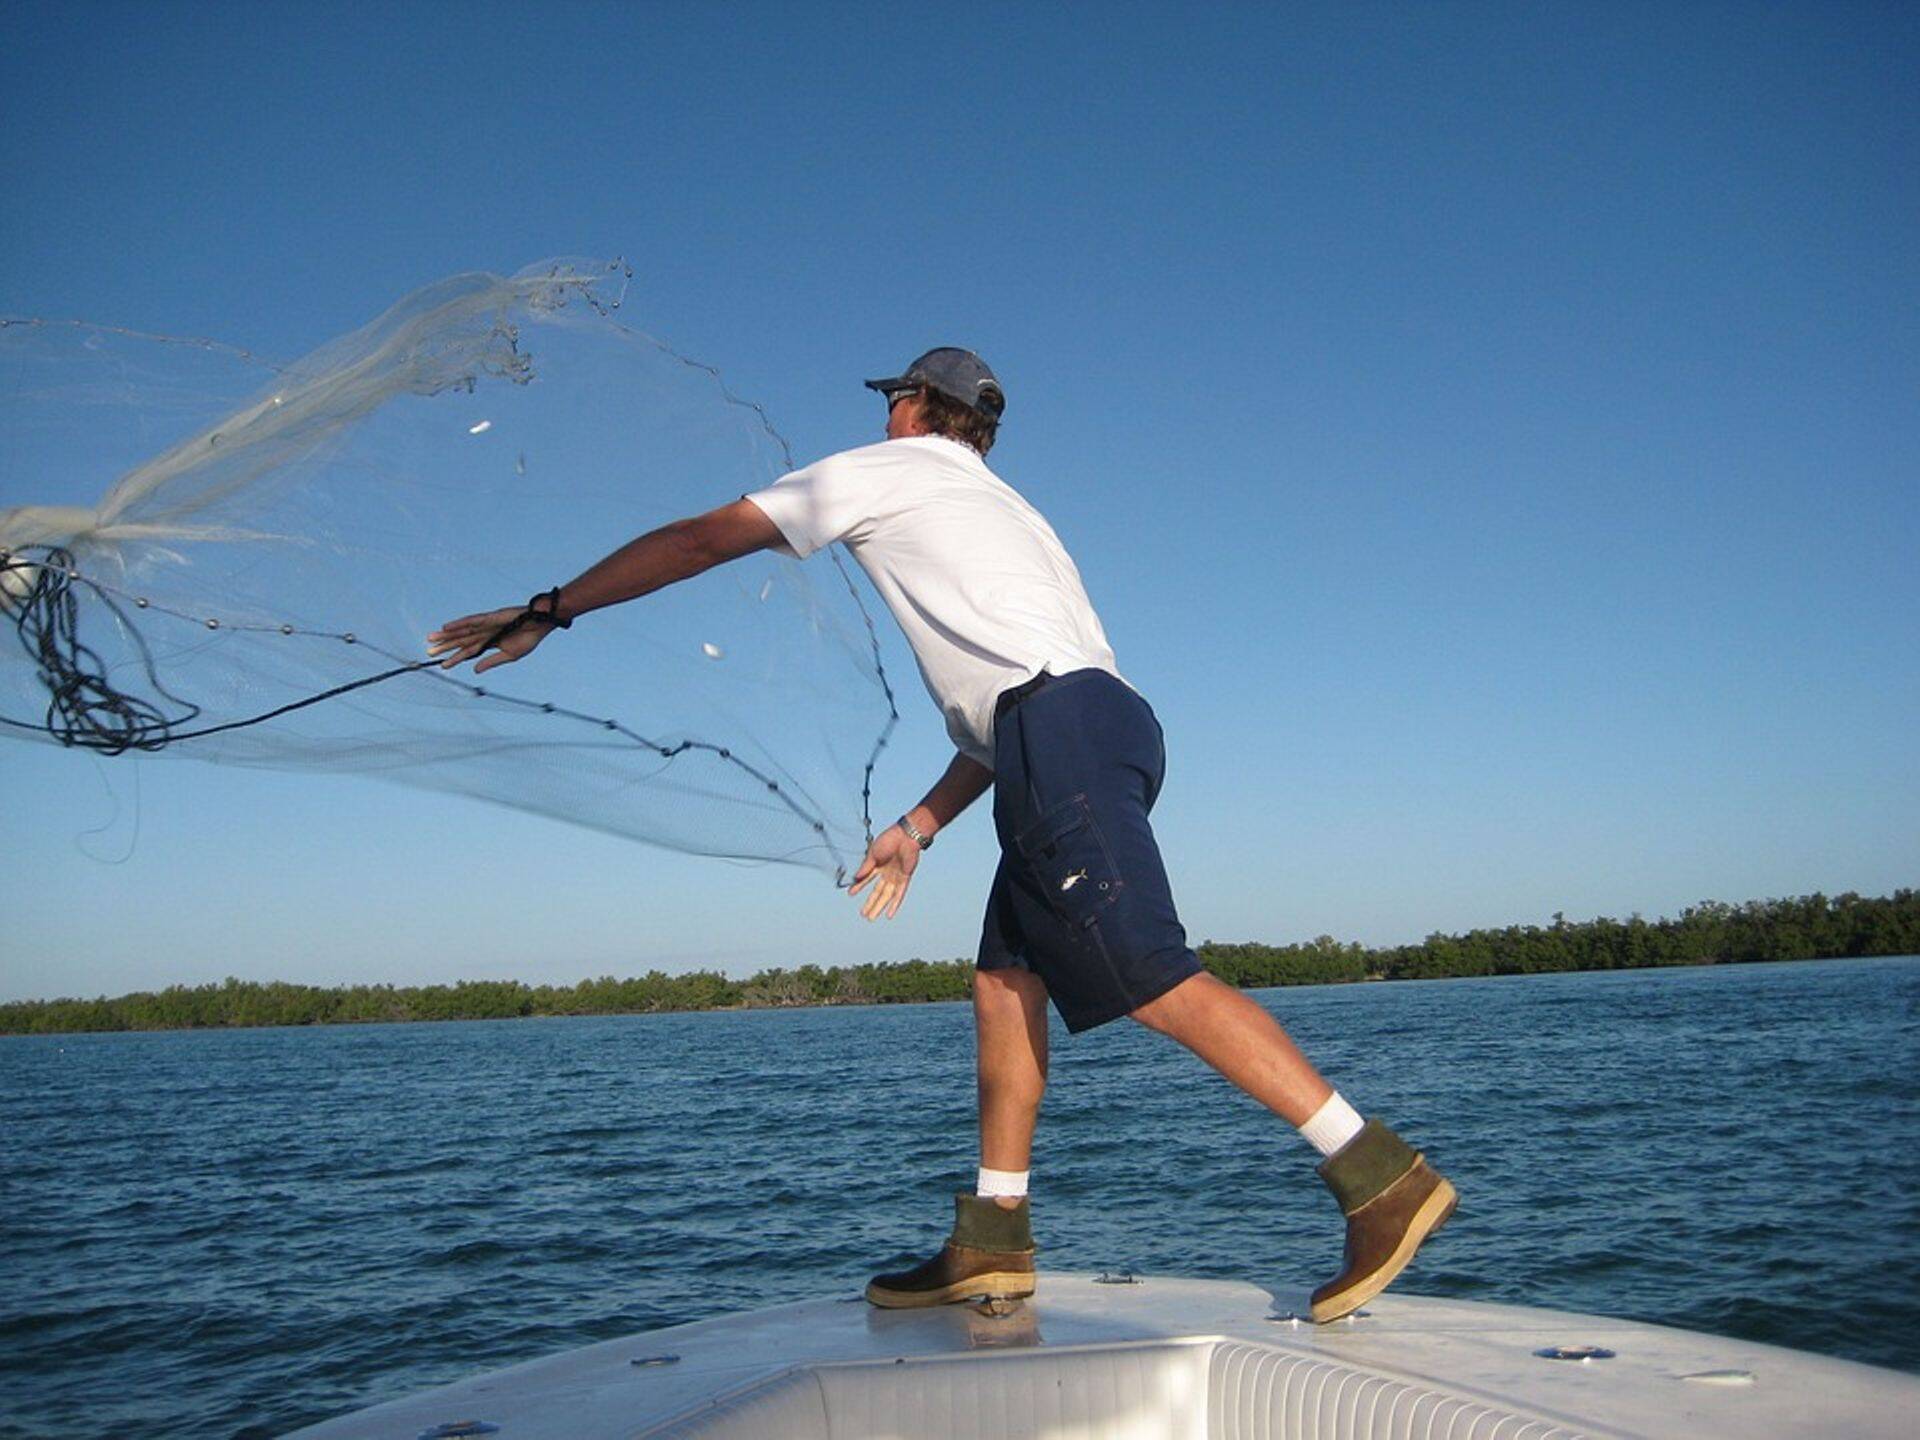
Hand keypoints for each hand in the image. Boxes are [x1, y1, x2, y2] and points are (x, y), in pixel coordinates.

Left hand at [426, 606, 549, 673]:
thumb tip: (475, 670)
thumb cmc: (529, 637)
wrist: (541, 624)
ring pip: (462, 631)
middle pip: (461, 641)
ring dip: (446, 635)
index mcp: (490, 643)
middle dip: (445, 646)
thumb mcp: (509, 655)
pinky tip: (446, 627)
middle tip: (429, 652)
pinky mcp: (489, 618)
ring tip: (431, 639)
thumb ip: (491, 662)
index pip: (468, 652)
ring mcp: (485, 625)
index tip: (443, 665)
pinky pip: (470, 621)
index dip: (456, 658)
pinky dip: (458, 624)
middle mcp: (484, 633)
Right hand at [848, 825, 921, 920]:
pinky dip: (894, 905)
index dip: (858, 886)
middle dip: (871, 903)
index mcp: (878, 864)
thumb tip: (856, 878)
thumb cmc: (890, 839)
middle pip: (877, 892)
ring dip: (879, 907)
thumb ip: (866, 867)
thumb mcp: (873, 854)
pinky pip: (899, 894)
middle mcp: (887, 873)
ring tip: (871, 918)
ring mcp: (896, 876)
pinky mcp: (904, 878)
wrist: (906, 835)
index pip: (866, 878)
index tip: (850, 894)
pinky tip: (889, 914)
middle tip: (863, 914)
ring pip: (886, 896)